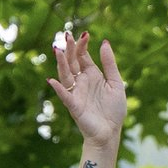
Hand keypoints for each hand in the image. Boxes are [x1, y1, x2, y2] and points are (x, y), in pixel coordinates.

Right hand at [48, 32, 126, 152]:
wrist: (111, 132)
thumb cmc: (113, 110)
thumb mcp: (116, 83)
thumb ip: (109, 64)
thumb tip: (104, 42)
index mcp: (91, 74)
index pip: (83, 55)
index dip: (82, 45)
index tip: (85, 34)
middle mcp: (81, 81)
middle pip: (72, 62)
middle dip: (69, 49)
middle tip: (67, 36)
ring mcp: (76, 93)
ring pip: (65, 75)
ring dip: (61, 64)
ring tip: (57, 51)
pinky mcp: (74, 106)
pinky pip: (65, 96)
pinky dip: (58, 89)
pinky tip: (52, 80)